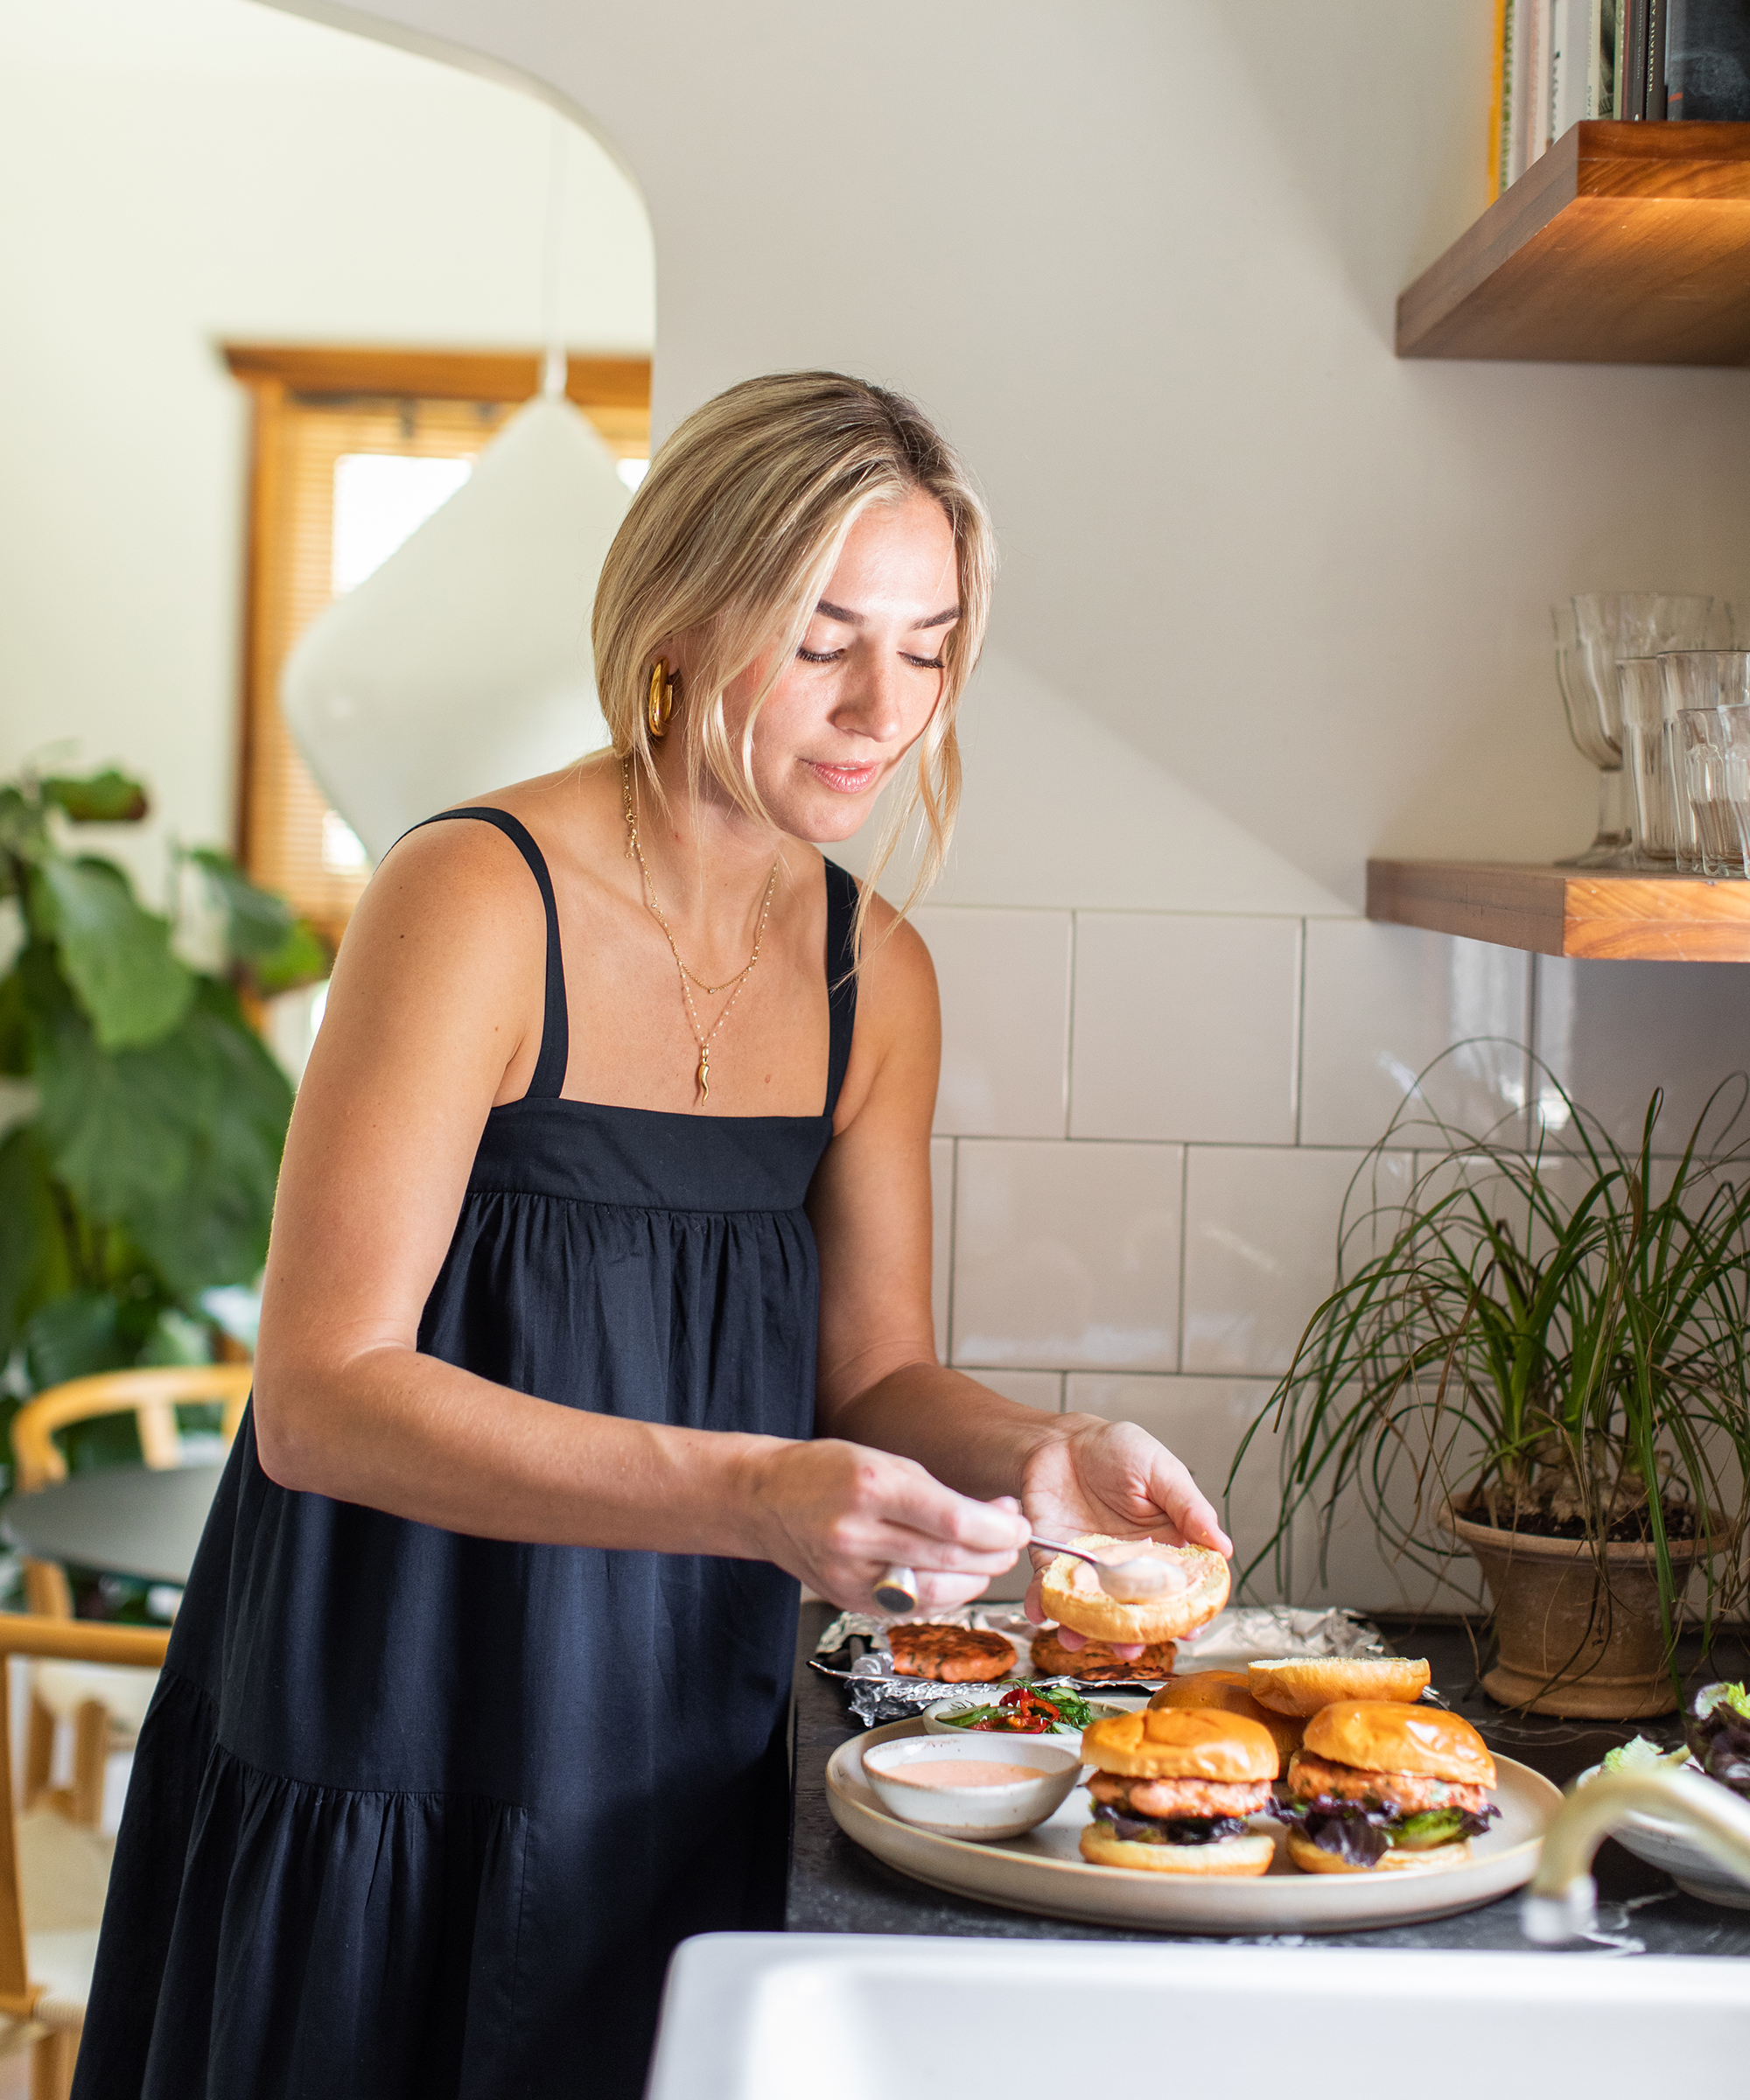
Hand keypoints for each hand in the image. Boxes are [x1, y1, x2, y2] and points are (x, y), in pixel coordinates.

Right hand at [749, 1438, 1030, 1613]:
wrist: (768, 1500)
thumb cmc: (828, 1472)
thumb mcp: (885, 1462)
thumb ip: (939, 1494)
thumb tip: (999, 1519)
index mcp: (870, 1486)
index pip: (954, 1523)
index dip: (998, 1530)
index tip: (1019, 1523)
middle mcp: (858, 1535)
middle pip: (950, 1559)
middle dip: (996, 1553)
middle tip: (1014, 1538)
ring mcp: (851, 1575)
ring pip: (938, 1591)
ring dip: (978, 1576)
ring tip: (990, 1555)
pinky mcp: (851, 1601)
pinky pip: (916, 1606)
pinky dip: (947, 1593)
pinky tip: (957, 1573)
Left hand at [1020, 1416, 1231, 1657]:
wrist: (1062, 1441)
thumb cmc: (1117, 1451)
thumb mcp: (1161, 1471)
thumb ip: (1189, 1507)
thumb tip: (1224, 1547)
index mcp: (1163, 1549)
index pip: (1181, 1590)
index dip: (1188, 1613)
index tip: (1190, 1630)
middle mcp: (1127, 1569)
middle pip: (1136, 1613)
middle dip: (1132, 1637)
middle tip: (1129, 1649)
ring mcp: (1090, 1570)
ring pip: (1091, 1612)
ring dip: (1084, 1631)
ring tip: (1076, 1639)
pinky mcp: (1053, 1562)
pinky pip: (1048, 1589)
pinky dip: (1041, 1603)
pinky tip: (1039, 1611)